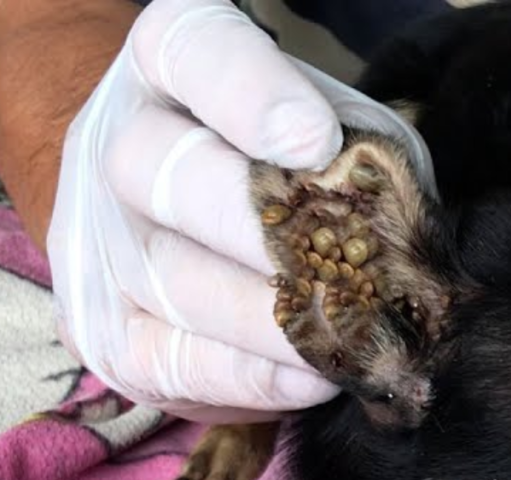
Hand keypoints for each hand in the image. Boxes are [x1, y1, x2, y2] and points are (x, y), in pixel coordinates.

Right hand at [46, 0, 434, 421]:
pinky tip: (308, 377)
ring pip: (172, 279)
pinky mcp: (109, 335)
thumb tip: (393, 240)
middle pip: (170, 177)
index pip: (190, 51)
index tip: (316, 142)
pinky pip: (170, 362)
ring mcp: (99, 243)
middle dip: (265, 233)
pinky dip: (248, 377)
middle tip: (337, 269)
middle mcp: (119, 145)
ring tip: (345, 339)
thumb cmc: (293, 182)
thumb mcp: (340, 145)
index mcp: (170, 70)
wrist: (197, 235)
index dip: (250, 95)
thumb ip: (357, 166)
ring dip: (272, 320)